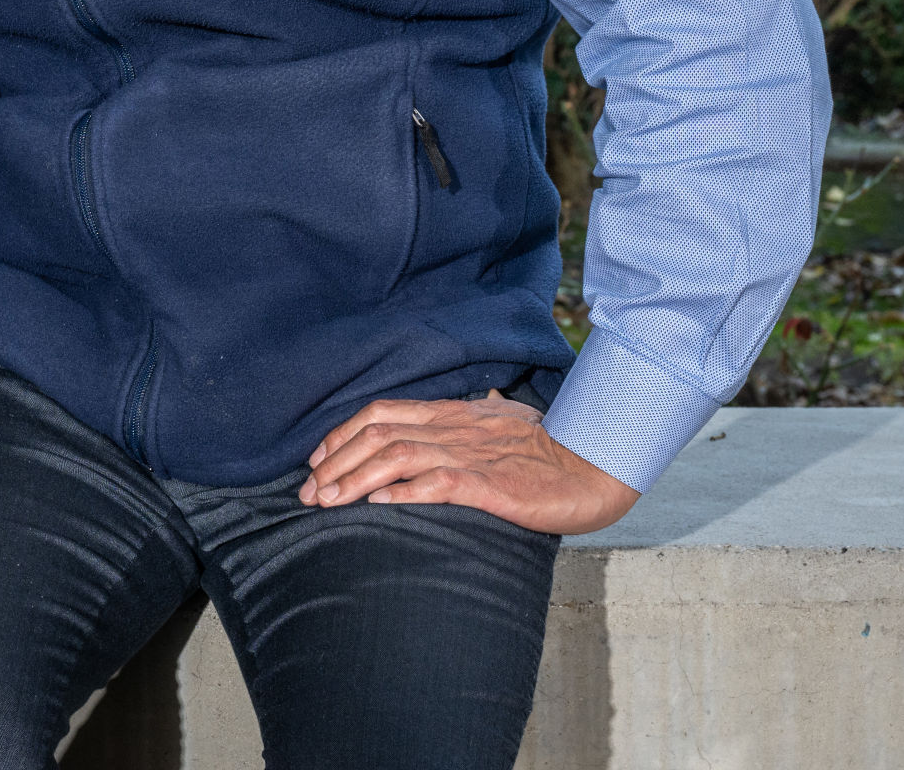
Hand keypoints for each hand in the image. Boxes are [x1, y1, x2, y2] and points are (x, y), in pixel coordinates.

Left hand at [300, 392, 639, 534]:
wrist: (596, 465)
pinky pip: (438, 484)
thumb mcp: (507, 419)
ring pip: (396, 456)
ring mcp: (471, 455)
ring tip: (327, 501)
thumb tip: (480, 397)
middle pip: (377, 434)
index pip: (381, 413)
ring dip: (354, 478)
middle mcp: (453, 429)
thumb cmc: (551, 447)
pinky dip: (403, 492)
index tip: (316, 461)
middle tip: (307, 492)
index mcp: (453, 414)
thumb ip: (482, 412)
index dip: (341, 435)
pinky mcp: (491, 484)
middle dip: (334, 462)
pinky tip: (378, 505)